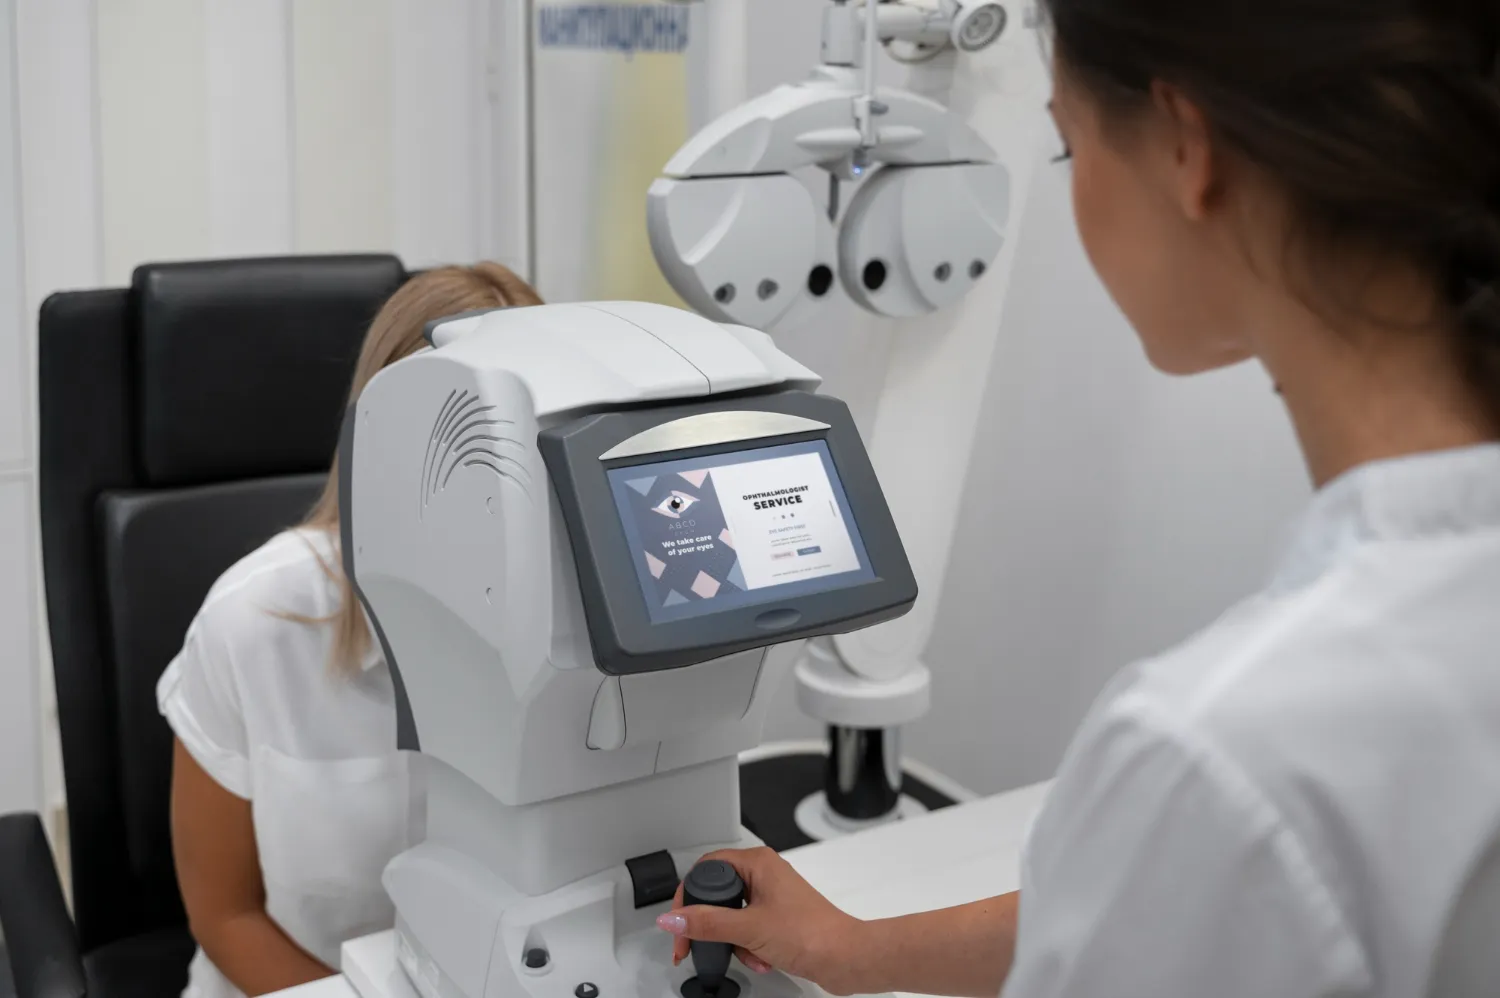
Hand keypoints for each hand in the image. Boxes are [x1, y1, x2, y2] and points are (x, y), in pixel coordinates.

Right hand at [656, 847, 867, 994]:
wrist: (845, 958)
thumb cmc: (812, 934)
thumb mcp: (749, 928)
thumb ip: (707, 923)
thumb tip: (673, 917)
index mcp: (758, 863)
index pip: (706, 868)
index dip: (688, 895)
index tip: (679, 922)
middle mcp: (765, 874)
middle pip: (717, 895)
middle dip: (712, 926)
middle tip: (695, 944)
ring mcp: (772, 897)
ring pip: (732, 917)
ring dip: (735, 942)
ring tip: (749, 953)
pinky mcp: (778, 918)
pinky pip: (748, 930)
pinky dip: (750, 948)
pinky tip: (762, 959)